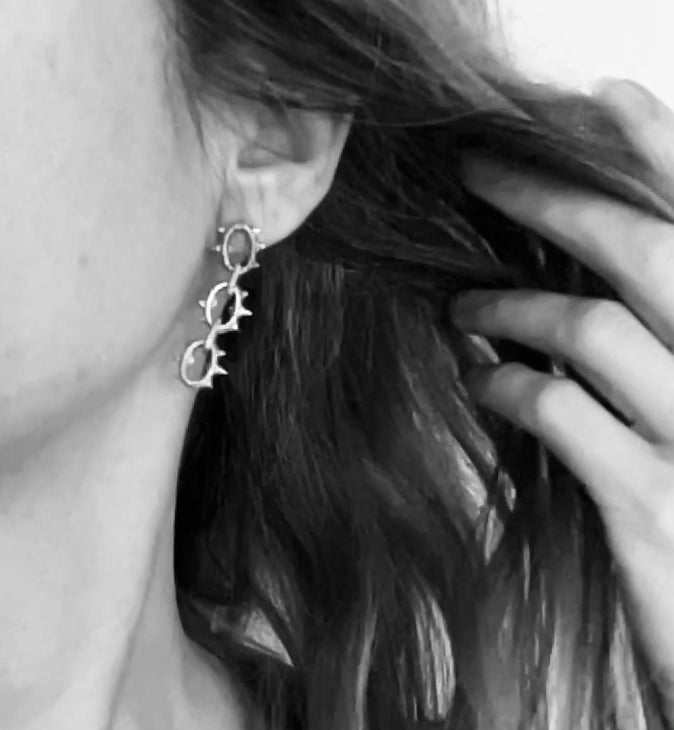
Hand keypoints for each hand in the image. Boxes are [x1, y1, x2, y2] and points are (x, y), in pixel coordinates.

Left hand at [449, 79, 673, 701]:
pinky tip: (482, 383)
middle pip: (648, 252)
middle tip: (475, 169)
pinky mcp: (658, 509)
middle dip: (554, 198)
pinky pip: (565, 416)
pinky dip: (511, 388)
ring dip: (513, 306)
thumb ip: (652, 345)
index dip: (660, 152)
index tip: (601, 99)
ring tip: (461, 304)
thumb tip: (574, 291)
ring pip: (597, 329)